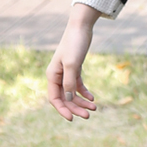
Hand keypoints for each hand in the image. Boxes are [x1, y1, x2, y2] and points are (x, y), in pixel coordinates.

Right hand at [46, 6, 98, 121]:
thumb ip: (69, 82)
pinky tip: (92, 98)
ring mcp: (66, 73)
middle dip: (76, 108)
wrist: (81, 27)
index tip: (72, 119)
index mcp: (52, 75)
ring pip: (72, 94)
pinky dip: (84, 93)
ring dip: (82, 102)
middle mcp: (57, 76)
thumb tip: (68, 99)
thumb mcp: (72, 64)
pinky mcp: (75, 69)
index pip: (54, 98)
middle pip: (65, 98)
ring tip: (94, 108)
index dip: (62, 110)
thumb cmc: (74, 44)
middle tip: (89, 116)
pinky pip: (78, 86)